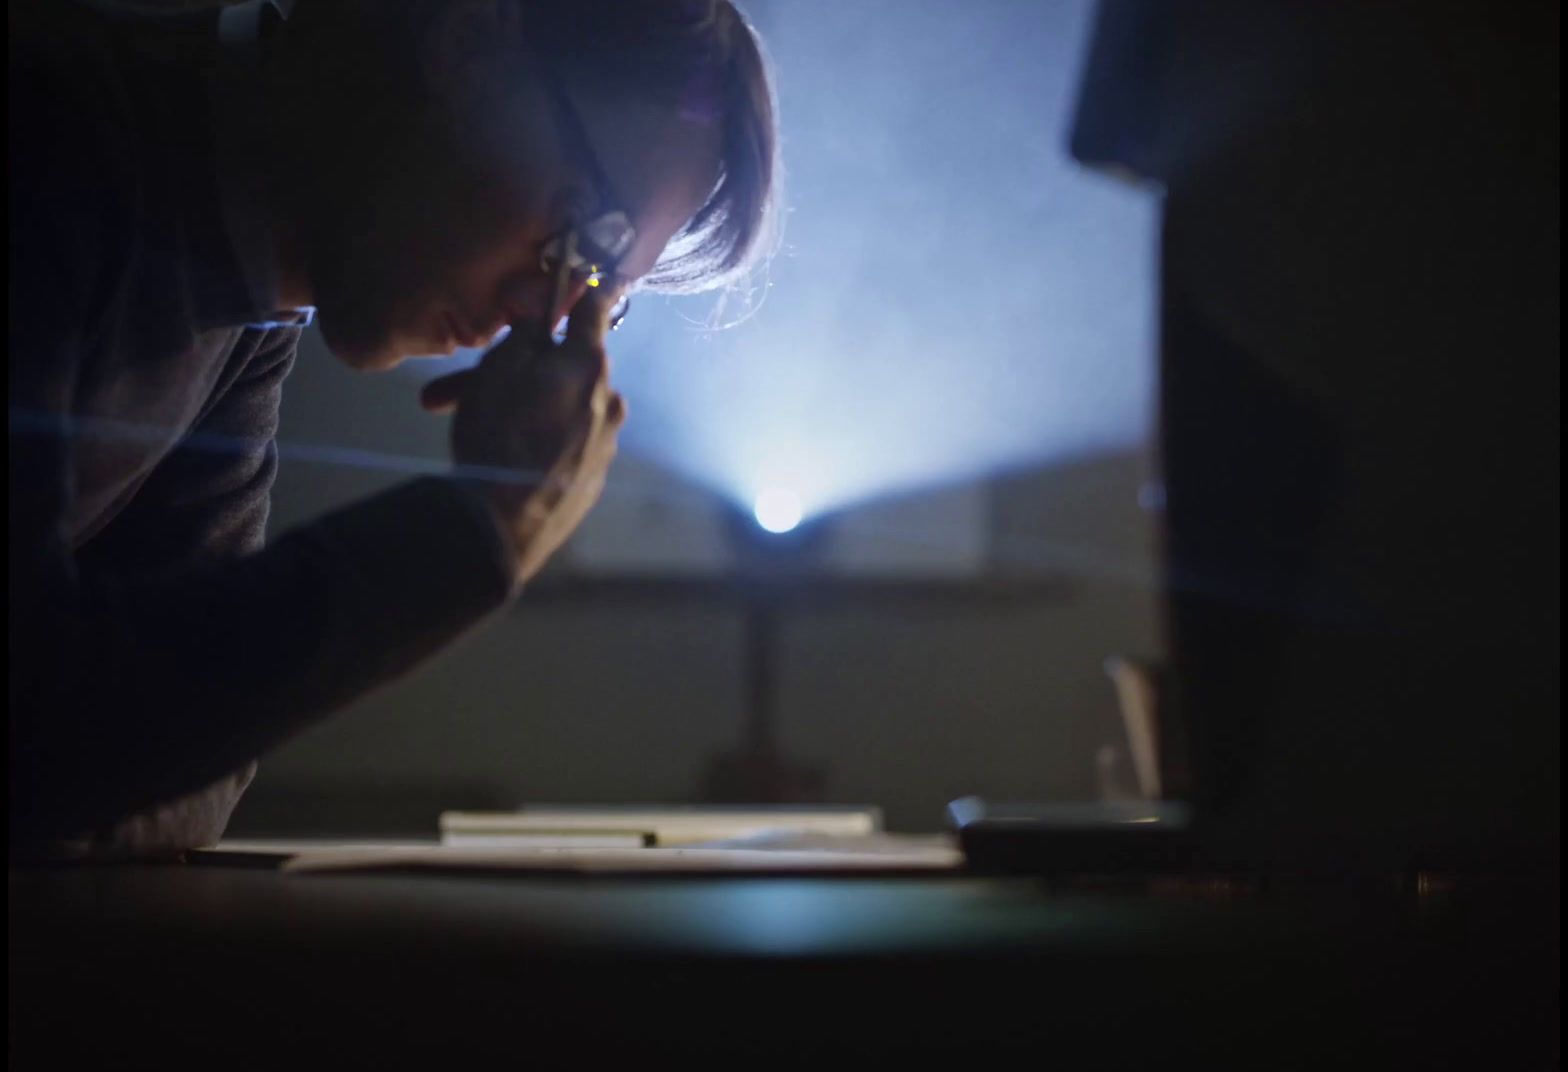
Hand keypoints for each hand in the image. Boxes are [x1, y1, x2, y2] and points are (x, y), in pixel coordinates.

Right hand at [420, 287, 627, 585]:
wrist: (502, 526)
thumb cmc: (499, 435)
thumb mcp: (499, 369)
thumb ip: (524, 333)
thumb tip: (540, 306)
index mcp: (590, 366)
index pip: (594, 309)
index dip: (582, 287)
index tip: (583, 274)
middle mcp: (608, 401)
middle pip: (561, 370)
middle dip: (511, 372)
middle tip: (451, 391)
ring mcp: (604, 445)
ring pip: (556, 410)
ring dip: (515, 410)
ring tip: (461, 428)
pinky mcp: (591, 482)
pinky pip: (561, 445)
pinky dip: (532, 441)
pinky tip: (498, 457)